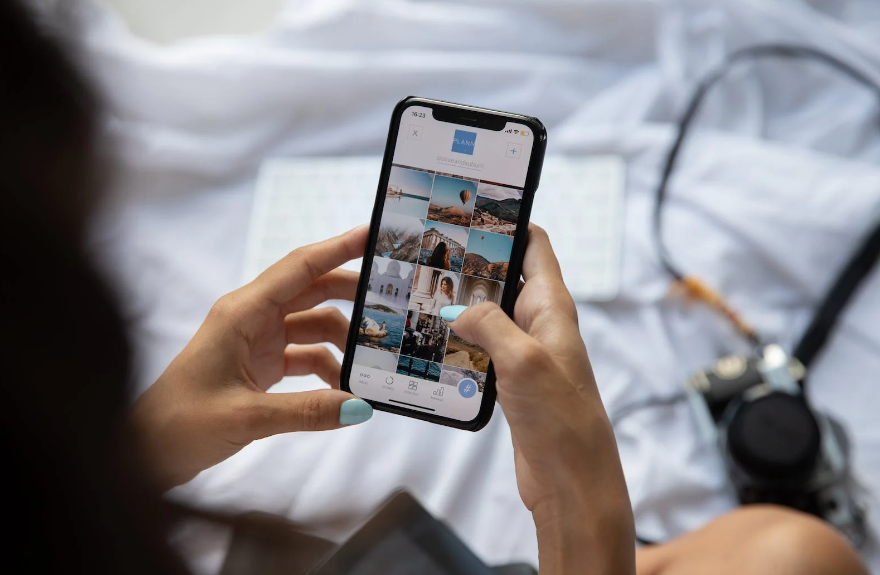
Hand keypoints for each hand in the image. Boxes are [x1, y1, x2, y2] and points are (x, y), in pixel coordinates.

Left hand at [131, 226, 372, 489]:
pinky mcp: (260, 366)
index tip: (374, 233)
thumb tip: (361, 407)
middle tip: (392, 299)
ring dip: (342, 342)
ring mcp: (257, 341)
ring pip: (313, 325)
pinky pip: (306, 355)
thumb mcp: (247, 417)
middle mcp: (251, 318)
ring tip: (372, 363)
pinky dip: (328, 369)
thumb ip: (308, 411)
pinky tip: (343, 392)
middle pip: (313, 291)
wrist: (145, 452)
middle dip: (352, 294)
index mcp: (242, 312)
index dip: (338, 248)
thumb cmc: (180, 423)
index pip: (299, 268)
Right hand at [441, 225, 634, 574]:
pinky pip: (483, 348)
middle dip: (471, 265)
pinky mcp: (512, 380)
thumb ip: (490, 324)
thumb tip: (458, 309)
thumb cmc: (562, 419)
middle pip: (505, 276)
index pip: (534, 245)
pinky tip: (433, 340)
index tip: (470, 209)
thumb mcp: (524, 360)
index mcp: (553, 307)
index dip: (508, 221)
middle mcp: (541, 323)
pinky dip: (460, 340)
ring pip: (490, 313)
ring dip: (462, 305)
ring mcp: (526, 352)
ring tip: (421, 292)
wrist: (572, 480)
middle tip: (428, 253)